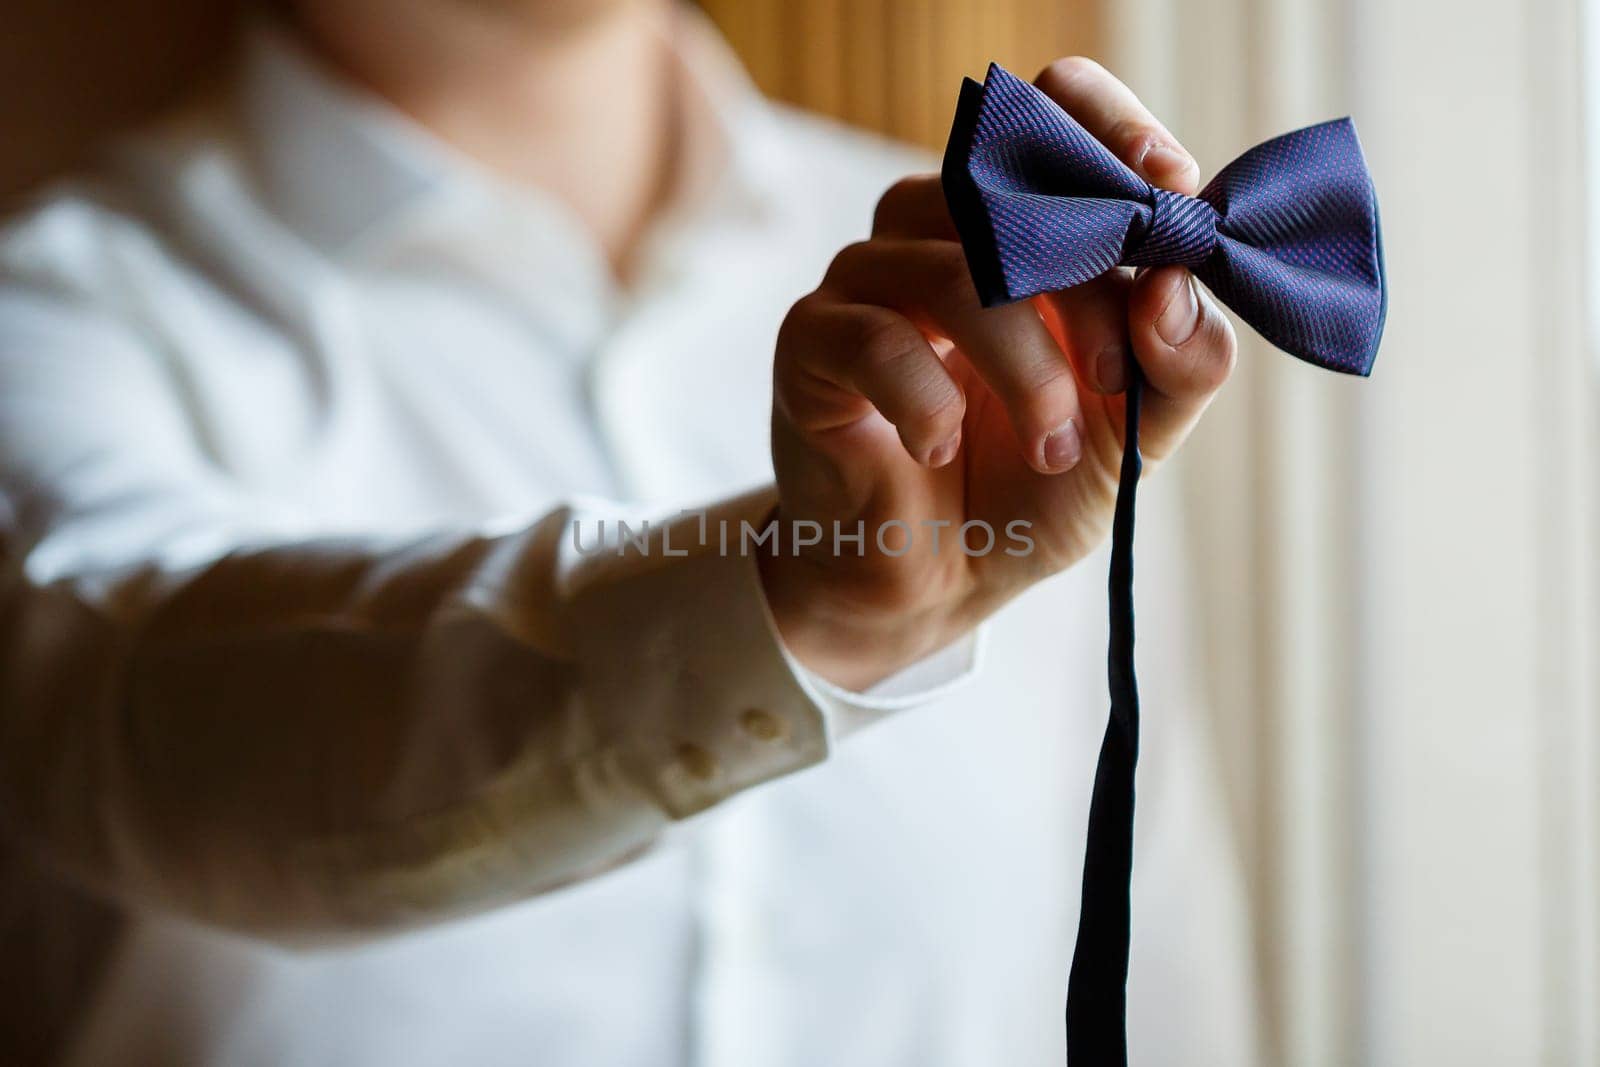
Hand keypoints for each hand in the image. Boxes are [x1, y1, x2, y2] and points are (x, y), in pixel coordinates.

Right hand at [761, 58, 1236, 689]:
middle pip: (1009, 190)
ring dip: (1021, 362)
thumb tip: (1174, 287)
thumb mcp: (1135, 433)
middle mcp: (940, 233)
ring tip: (1049, 445)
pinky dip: (926, 400)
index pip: (1052, 108)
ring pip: (948, 267)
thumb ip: (1180, 365)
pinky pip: (871, 338)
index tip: (1175, 195)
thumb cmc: (1029, 489)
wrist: (937, 582)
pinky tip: (941, 450)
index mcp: (1022, 229)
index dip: (1114, 131)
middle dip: (1088, 288)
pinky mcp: (811, 343)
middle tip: (1116, 377)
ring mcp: (869, 282)